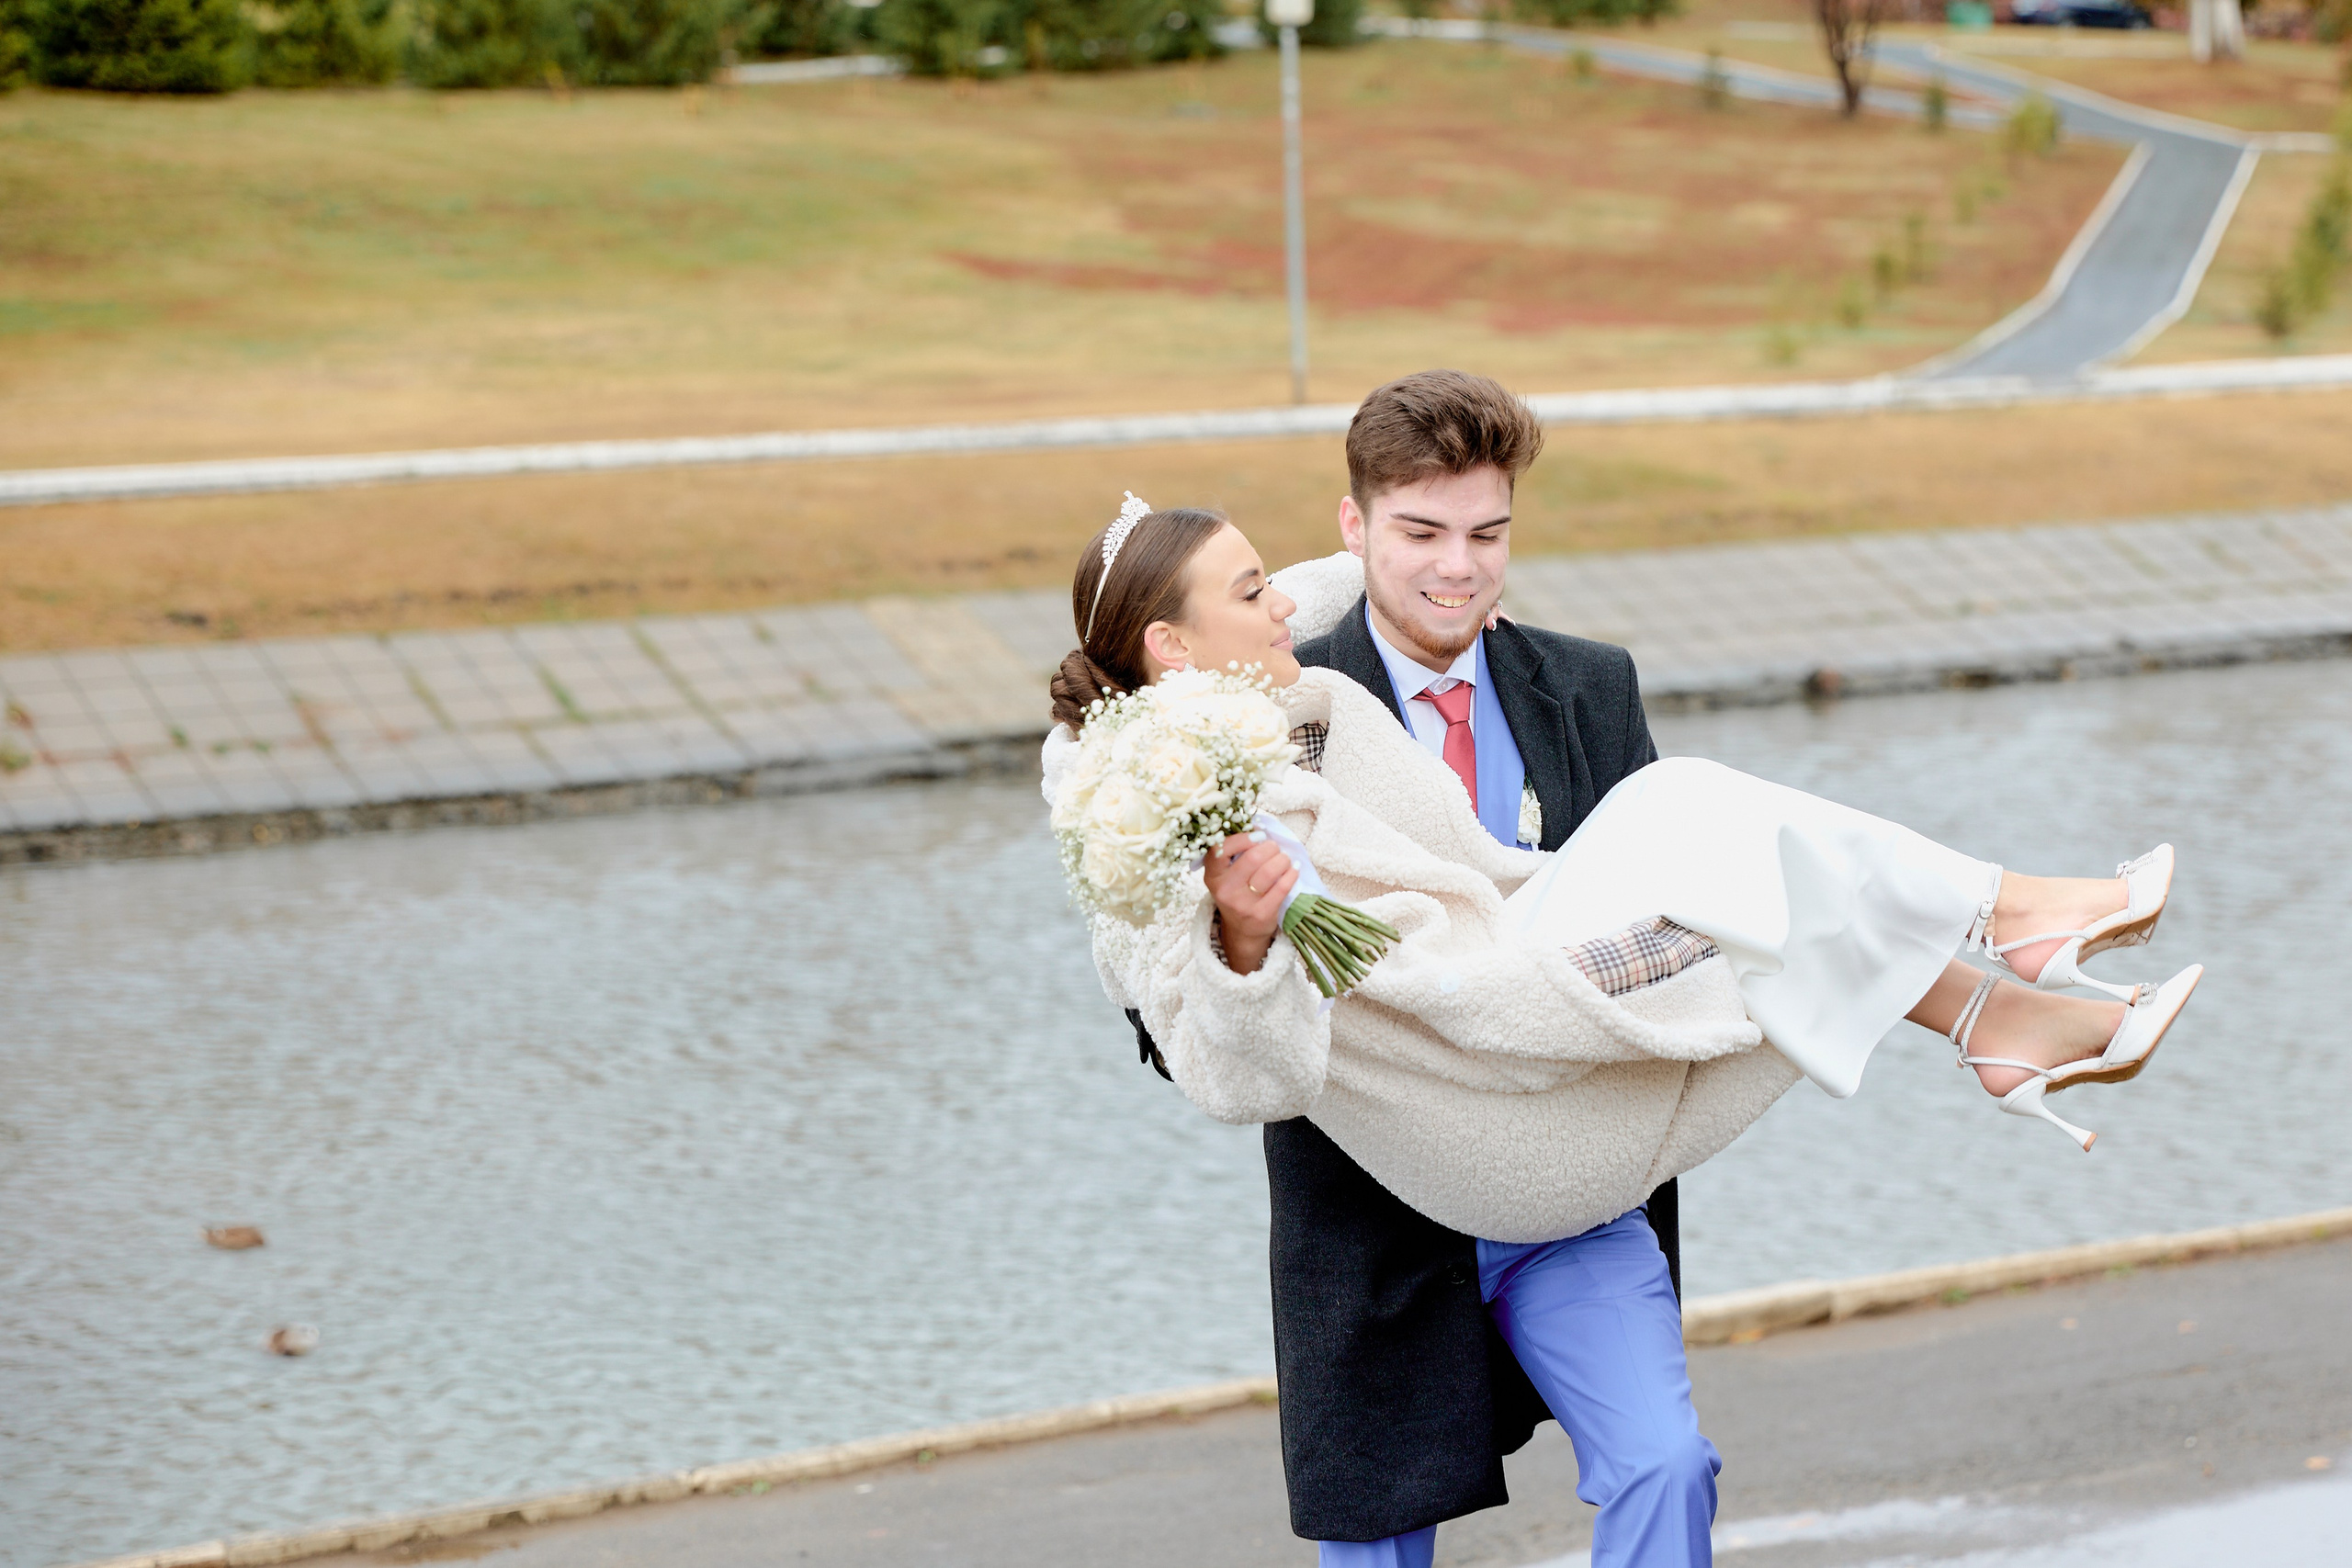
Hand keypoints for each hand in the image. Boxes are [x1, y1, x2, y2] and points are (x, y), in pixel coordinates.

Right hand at [1202, 832, 1297, 974]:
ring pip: (1269, 871)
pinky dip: (1291, 874)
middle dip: (1270, 847)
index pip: (1221, 850)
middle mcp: (1225, 890)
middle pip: (1252, 858)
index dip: (1243, 838)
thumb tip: (1258, 824)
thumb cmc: (1237, 894)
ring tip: (1284, 858)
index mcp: (1213, 876)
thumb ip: (1235, 854)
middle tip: (1275, 847)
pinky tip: (1293, 869)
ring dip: (1282, 859)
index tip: (1258, 836)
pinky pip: (1281, 888)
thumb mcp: (1226, 876)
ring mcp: (1242, 904)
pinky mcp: (1261, 914)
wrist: (1242, 931)